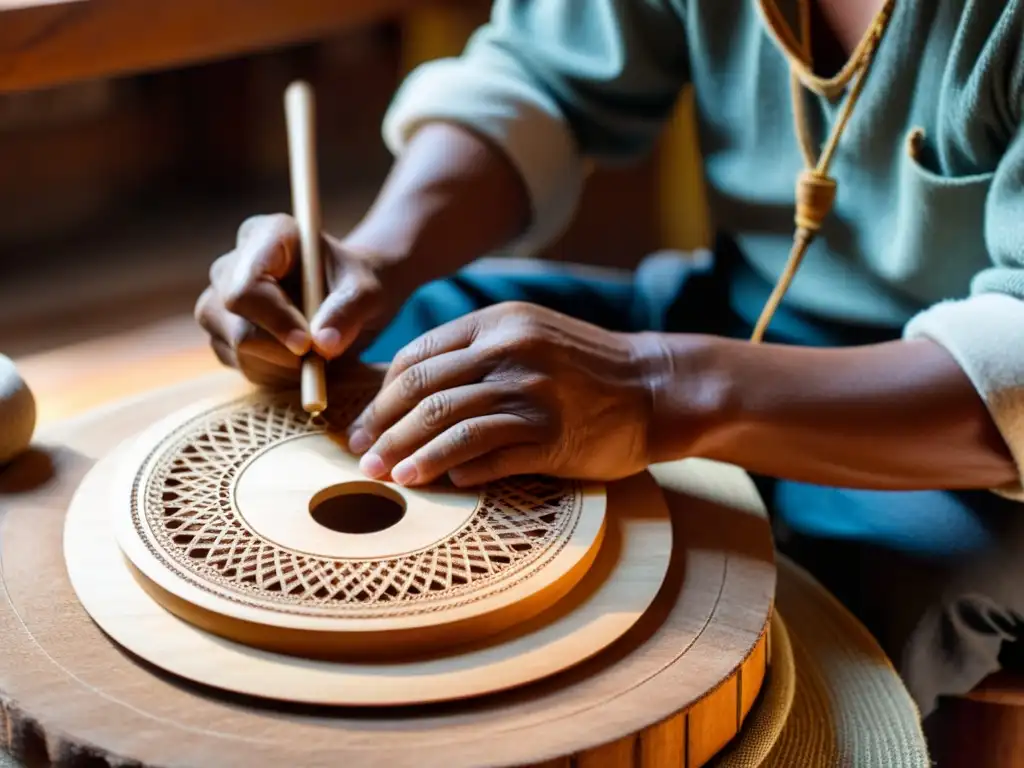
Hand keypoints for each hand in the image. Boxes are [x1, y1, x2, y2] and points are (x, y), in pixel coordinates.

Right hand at [195, 214, 404, 386]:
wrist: (350, 300)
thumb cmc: (358, 285)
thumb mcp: (368, 292)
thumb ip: (349, 310)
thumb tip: (323, 343)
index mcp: (266, 236)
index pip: (248, 286)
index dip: (274, 319)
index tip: (307, 344)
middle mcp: (233, 264)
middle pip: (234, 320)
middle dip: (279, 349)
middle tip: (320, 356)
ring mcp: (219, 298)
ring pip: (232, 346)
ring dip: (278, 364)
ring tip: (314, 356)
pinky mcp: (221, 331)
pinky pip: (236, 362)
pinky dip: (271, 372)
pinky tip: (297, 361)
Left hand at [345, 302, 662, 486]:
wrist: (657, 388)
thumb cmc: (587, 370)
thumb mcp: (531, 337)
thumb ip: (476, 354)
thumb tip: (412, 394)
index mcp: (497, 323)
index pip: (417, 357)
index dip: (382, 395)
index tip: (367, 424)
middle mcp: (510, 350)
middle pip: (423, 390)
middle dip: (382, 427)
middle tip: (360, 456)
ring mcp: (531, 391)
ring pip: (447, 422)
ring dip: (407, 454)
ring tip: (383, 477)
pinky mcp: (551, 433)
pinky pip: (487, 452)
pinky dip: (452, 468)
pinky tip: (432, 482)